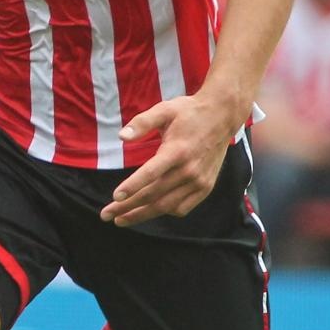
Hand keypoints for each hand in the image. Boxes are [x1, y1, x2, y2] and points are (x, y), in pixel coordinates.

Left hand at [101, 90, 243, 226]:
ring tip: (121, 219)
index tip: (115, 197)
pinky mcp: (205, 187)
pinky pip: (182, 208)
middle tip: (106, 214)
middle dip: (127, 207)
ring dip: (142, 215)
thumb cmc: (189, 112)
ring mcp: (199, 181)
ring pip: (166, 206)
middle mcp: (189, 170)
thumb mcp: (164, 110)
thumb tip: (121, 137)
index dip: (132, 187)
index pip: (151, 173)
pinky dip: (164, 211)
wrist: (222, 117)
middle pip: (154, 194)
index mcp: (177, 150)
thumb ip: (142, 122)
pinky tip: (149, 210)